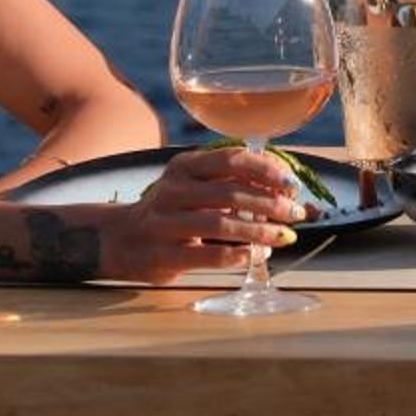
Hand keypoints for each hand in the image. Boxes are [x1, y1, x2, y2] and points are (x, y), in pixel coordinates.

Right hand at [99, 146, 307, 282]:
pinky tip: (255, 256)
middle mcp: (172, 190)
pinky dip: (237, 256)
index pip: (231, 159)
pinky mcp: (163, 255)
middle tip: (296, 213)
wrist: (119, 239)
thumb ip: (227, 181)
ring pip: (221, 224)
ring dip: (259, 231)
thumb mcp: (190, 185)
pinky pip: (208, 255)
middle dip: (270, 203)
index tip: (291, 184)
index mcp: (184, 166)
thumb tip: (282, 187)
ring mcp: (164, 223)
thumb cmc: (169, 210)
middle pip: (230, 193)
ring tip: (283, 236)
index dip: (266, 170)